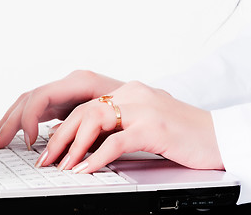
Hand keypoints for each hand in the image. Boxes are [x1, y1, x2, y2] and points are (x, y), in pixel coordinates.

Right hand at [0, 70, 124, 149]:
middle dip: (10, 121)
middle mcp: (69, 83)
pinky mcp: (64, 101)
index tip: (31, 142)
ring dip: (10, 121)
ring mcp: (65, 91)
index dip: (30, 118)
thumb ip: (86, 129)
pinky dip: (23, 122)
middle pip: (29, 98)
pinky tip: (14, 133)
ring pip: (29, 102)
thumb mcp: (113, 119)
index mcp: (80, 81)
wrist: (147, 104)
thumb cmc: (135, 108)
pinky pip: (36, 109)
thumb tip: (57, 142)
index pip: (42, 96)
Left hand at [36, 81, 224, 172]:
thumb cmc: (178, 133)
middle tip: (45, 159)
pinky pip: (117, 141)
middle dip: (60, 137)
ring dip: (74, 146)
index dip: (62, 127)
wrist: (217, 135)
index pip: (84, 105)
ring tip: (62, 166)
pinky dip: (97, 157)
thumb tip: (80, 139)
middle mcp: (132, 94)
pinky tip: (86, 170)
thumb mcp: (140, 124)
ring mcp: (143, 108)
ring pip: (95, 120)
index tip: (48, 147)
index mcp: (127, 93)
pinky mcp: (154, 126)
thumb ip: (113, 126)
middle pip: (84, 111)